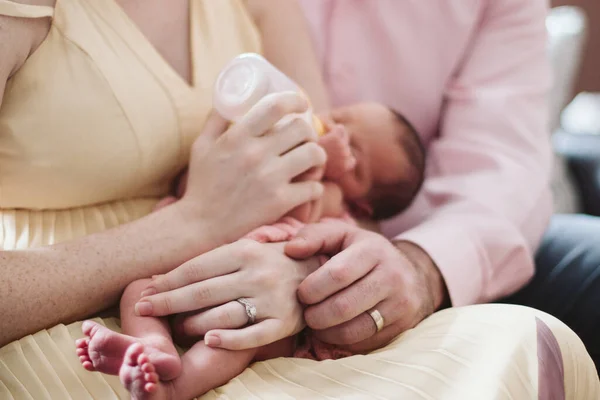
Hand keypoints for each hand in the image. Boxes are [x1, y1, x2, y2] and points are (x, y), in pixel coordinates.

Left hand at [134, 240, 319, 349]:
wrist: (324, 270)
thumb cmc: (276, 259)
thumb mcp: (250, 247)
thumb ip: (216, 259)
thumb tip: (169, 274)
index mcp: (246, 250)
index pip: (197, 267)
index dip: (168, 280)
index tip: (145, 290)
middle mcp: (257, 273)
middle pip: (202, 291)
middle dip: (167, 302)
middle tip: (143, 308)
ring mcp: (272, 300)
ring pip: (223, 314)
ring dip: (193, 322)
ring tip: (177, 327)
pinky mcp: (284, 323)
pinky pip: (252, 336)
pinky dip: (228, 339)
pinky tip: (209, 340)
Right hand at [176, 92, 326, 242]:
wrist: (201, 227)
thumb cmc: (202, 185)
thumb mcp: (201, 146)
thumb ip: (214, 120)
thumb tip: (228, 98)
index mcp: (237, 137)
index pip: (276, 106)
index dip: (296, 100)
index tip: (302, 104)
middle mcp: (255, 154)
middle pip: (302, 128)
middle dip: (310, 131)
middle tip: (307, 139)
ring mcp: (270, 178)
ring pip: (314, 155)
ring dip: (318, 157)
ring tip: (312, 162)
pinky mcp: (279, 202)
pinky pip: (314, 187)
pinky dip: (315, 187)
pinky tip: (307, 188)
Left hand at [285, 219, 447, 353]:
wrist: (411, 273)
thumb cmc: (363, 252)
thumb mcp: (342, 235)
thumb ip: (314, 236)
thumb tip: (291, 250)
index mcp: (374, 250)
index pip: (337, 274)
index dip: (313, 288)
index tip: (302, 294)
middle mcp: (392, 276)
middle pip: (343, 307)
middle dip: (316, 315)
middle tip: (306, 313)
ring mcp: (400, 304)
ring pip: (353, 330)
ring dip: (326, 332)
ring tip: (316, 323)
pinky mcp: (402, 327)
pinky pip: (364, 343)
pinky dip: (342, 341)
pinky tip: (334, 330)